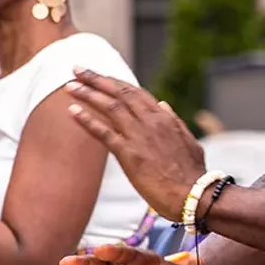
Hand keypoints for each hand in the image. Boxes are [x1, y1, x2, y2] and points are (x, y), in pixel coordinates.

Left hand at [65, 70, 206, 220]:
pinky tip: (72, 111)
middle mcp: (149, 121)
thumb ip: (174, 121)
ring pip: (109, 106)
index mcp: (164, 117)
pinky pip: (103, 132)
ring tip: (69, 85)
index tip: (98, 75)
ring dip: (87, 93)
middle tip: (76, 69)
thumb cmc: (192, 173)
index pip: (134, 92)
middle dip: (95, 79)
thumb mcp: (188, 140)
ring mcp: (138, 136)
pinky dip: (87, 120)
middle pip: (118, 92)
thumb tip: (163, 104)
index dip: (114, 81)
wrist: (194, 195)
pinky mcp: (129, 154)